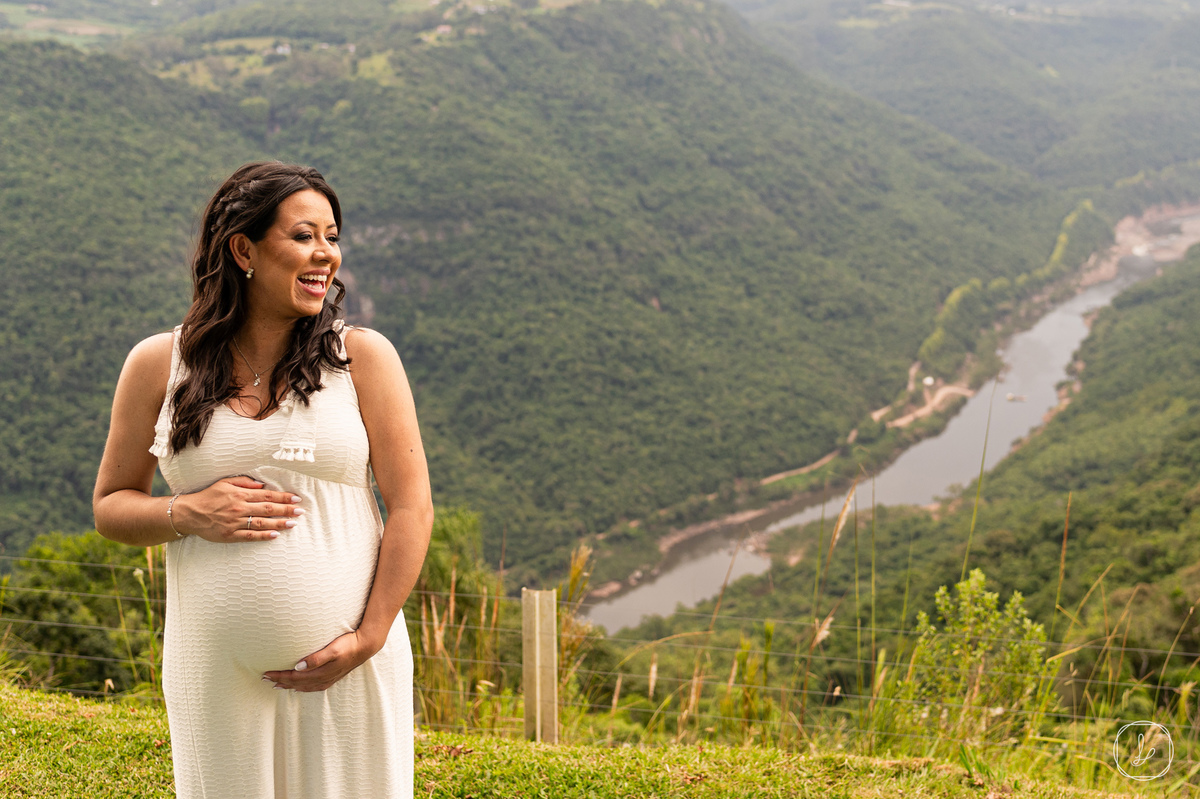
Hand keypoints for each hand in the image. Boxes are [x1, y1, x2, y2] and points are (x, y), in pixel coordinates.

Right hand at [174, 475, 303, 542]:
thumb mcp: (224, 483)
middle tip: (300, 511)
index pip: (267, 495)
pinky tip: (275, 536)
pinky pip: (250, 536)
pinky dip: (263, 536)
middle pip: (268, 509)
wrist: (189, 513)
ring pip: (262, 523)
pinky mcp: (230, 535)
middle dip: (286, 510)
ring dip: (279, 523)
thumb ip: (244, 482)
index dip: (283, 496)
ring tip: (293, 524)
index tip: (296, 498)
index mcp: (240, 494)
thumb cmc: (209, 496)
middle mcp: (239, 508)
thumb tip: (262, 484)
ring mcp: (235, 522)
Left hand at [262, 631, 378, 691]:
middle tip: (264, 679)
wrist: (366, 645)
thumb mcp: (333, 649)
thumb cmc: (349, 644)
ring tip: (277, 684)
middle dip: (280, 681)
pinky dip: (302, 687)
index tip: (265, 673)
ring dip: (289, 685)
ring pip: (303, 686)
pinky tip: (299, 685)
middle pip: (296, 683)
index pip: (294, 676)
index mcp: (320, 673)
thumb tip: (298, 667)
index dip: (279, 675)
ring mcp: (327, 679)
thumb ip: (316, 658)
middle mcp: (322, 679)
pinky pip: (312, 686)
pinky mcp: (332, 677)